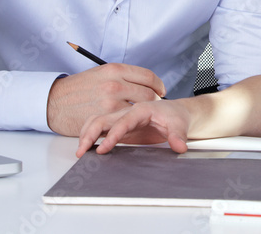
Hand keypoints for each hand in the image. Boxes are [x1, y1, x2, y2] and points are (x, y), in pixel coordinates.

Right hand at [46, 63, 165, 135]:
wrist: (54, 102)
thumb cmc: (77, 88)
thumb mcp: (100, 74)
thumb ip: (121, 77)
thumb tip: (141, 84)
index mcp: (114, 69)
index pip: (148, 76)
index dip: (158, 85)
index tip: (160, 91)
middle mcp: (115, 83)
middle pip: (148, 93)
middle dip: (154, 101)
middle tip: (153, 106)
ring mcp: (111, 102)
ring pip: (140, 108)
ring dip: (144, 112)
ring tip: (143, 115)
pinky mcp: (105, 118)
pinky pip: (126, 121)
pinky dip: (131, 122)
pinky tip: (130, 123)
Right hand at [76, 99, 191, 156]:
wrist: (175, 112)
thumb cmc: (176, 115)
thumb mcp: (180, 124)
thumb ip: (178, 135)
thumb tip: (179, 147)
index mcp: (141, 109)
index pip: (123, 121)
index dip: (113, 135)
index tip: (103, 148)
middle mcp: (128, 112)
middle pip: (104, 119)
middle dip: (90, 134)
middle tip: (82, 152)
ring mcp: (122, 119)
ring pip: (98, 122)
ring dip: (87, 134)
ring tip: (80, 151)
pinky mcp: (120, 128)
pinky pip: (101, 129)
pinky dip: (91, 136)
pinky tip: (85, 147)